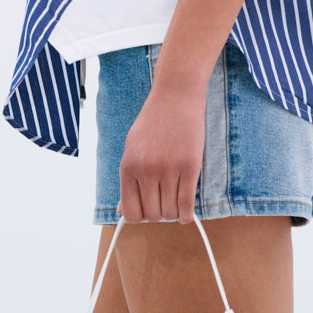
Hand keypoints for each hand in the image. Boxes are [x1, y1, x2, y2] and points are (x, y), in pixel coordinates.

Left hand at [117, 86, 205, 223]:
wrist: (176, 95)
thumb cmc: (153, 121)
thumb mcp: (132, 147)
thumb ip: (128, 180)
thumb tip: (121, 211)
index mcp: (128, 167)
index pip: (131, 213)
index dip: (141, 216)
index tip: (149, 209)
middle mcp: (146, 170)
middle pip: (153, 215)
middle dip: (159, 213)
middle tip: (165, 201)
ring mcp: (169, 169)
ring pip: (170, 212)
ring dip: (174, 212)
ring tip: (175, 200)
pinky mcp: (190, 166)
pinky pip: (187, 204)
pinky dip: (187, 214)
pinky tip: (186, 212)